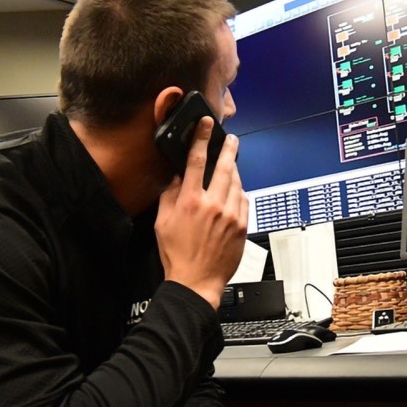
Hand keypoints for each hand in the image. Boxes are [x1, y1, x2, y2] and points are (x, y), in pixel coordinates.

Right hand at [156, 117, 247, 308]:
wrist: (196, 281)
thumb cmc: (177, 255)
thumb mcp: (162, 222)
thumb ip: (170, 196)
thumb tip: (177, 177)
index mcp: (191, 201)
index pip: (197, 161)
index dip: (202, 139)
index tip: (206, 125)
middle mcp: (213, 204)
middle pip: (225, 167)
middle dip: (229, 149)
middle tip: (231, 139)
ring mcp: (230, 215)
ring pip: (236, 183)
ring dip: (235, 170)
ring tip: (232, 164)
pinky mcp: (242, 226)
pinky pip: (244, 200)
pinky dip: (239, 192)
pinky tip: (235, 191)